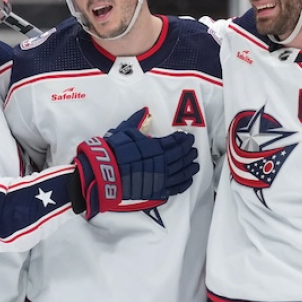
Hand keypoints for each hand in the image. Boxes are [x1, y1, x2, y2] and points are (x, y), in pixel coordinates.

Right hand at [71, 108, 198, 218]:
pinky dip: (184, 182)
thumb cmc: (114, 151)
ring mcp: (161, 178)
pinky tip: (189, 179)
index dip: (183, 139)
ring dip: (190, 167)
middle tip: (193, 149)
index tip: (188, 137)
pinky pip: (176, 187)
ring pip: (182, 172)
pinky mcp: (158, 191)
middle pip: (181, 156)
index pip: (175, 142)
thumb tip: (145, 111)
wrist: (106, 174)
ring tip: (195, 164)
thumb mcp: (125, 131)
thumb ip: (137, 121)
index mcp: (156, 146)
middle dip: (188, 152)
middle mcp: (162, 162)